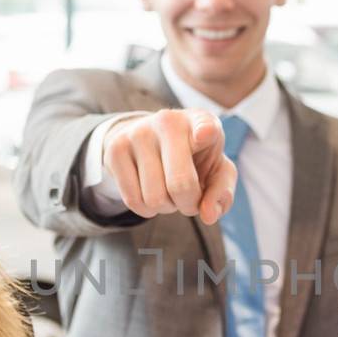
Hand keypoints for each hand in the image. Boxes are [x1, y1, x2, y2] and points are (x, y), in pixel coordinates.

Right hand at [101, 108, 237, 223]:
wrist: (151, 138)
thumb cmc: (194, 157)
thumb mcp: (216, 170)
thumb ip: (222, 193)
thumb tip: (207, 215)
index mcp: (202, 122)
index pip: (205, 126)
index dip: (206, 132)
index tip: (204, 135)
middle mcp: (169, 121)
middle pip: (180, 184)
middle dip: (188, 205)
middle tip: (188, 199)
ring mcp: (139, 133)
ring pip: (154, 198)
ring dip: (166, 207)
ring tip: (168, 191)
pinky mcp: (116, 149)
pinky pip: (132, 200)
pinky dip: (146, 209)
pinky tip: (151, 193)